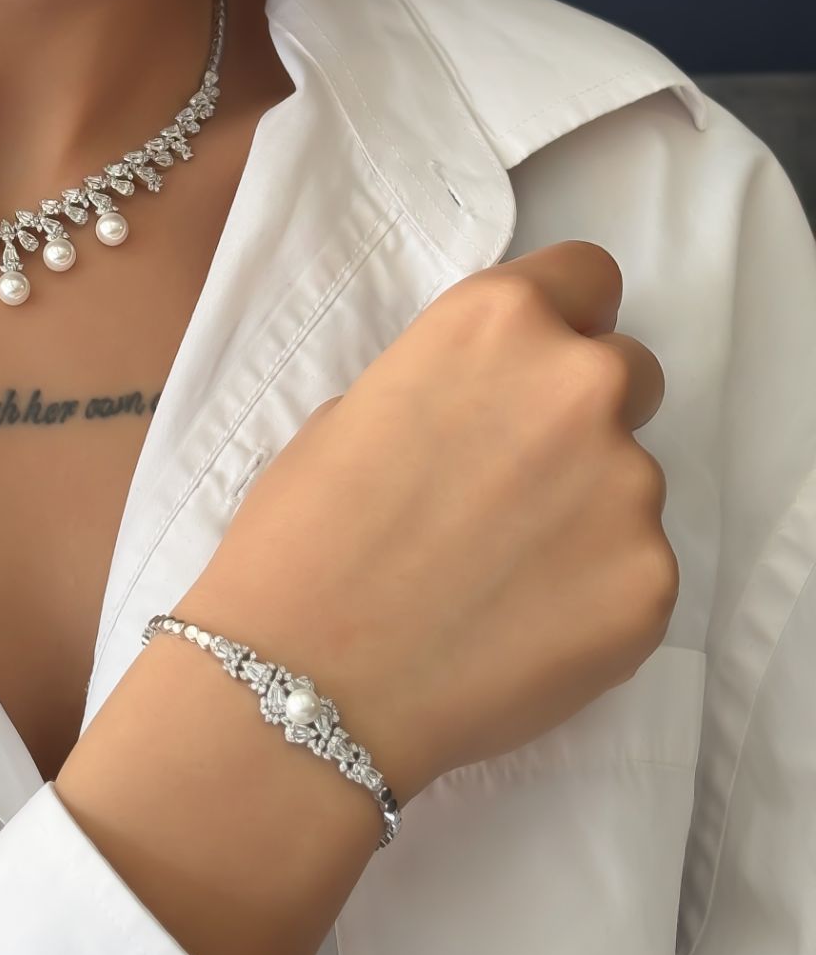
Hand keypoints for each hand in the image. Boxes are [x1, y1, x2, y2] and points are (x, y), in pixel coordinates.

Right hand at [177, 241, 675, 801]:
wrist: (307, 677)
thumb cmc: (303, 534)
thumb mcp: (360, 407)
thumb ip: (458, 387)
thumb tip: (495, 409)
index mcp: (497, 321)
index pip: (588, 277)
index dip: (565, 320)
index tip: (537, 368)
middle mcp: (579, 383)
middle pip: (629, 372)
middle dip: (584, 414)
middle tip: (513, 481)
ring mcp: (628, 485)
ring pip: (631, 480)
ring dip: (585, 509)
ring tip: (497, 572)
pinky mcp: (651, 582)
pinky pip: (636, 567)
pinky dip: (592, 590)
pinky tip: (517, 622)